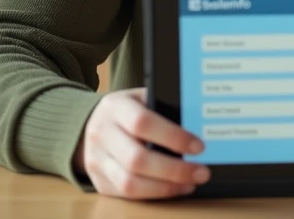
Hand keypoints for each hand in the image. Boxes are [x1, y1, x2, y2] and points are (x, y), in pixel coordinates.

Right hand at [73, 87, 209, 199]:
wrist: (92, 124)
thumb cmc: (128, 110)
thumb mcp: (142, 98)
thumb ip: (164, 108)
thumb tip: (198, 128)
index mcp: (115, 107)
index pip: (143, 122)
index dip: (173, 136)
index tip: (199, 146)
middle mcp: (101, 134)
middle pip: (136, 159)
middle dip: (174, 170)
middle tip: (202, 172)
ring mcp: (96, 160)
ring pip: (130, 183)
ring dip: (165, 187)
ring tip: (190, 183)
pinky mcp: (99, 181)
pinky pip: (126, 195)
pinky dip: (154, 194)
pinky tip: (174, 188)